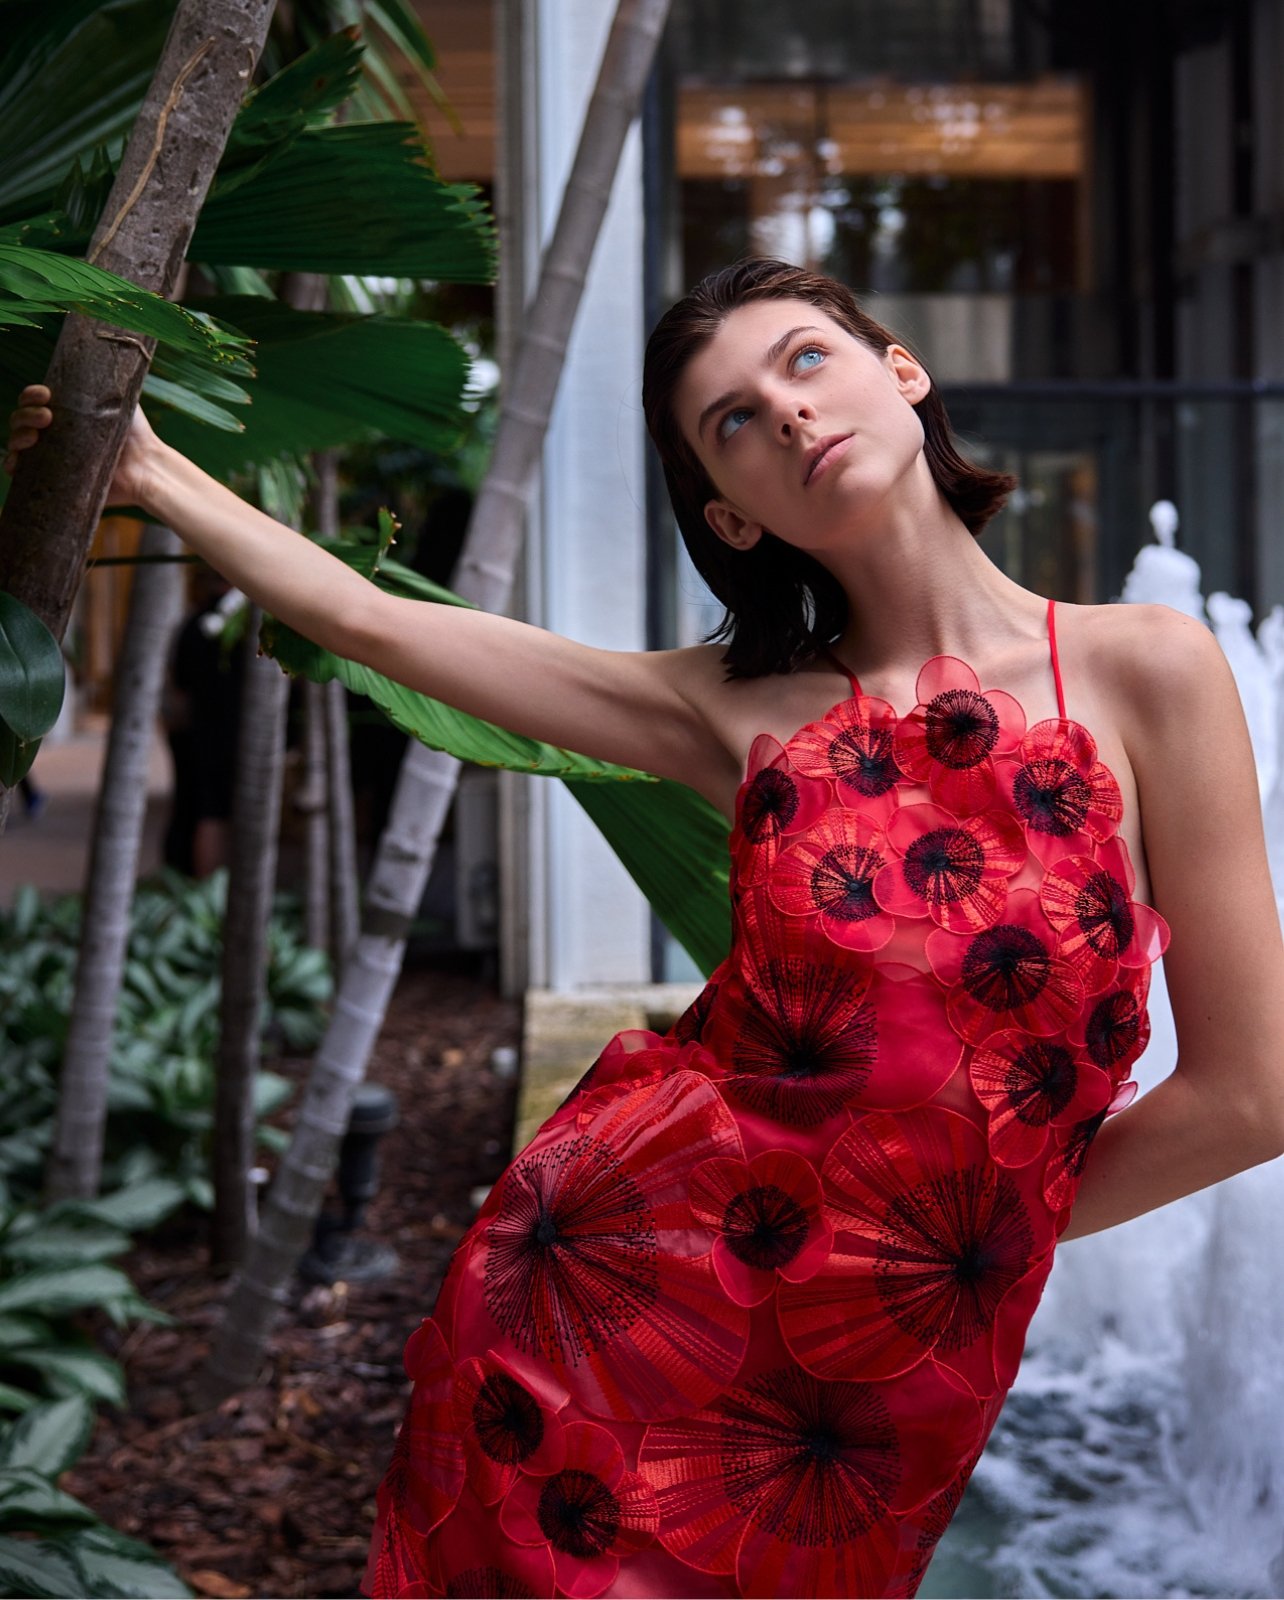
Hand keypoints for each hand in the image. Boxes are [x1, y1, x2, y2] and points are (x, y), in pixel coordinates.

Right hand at [4, 384, 162, 508]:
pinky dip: (13, 464)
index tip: (46, 395)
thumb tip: (98, 352)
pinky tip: (19, 461)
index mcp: (64, 412)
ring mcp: (50, 456)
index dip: (32, 395)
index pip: (34, 399)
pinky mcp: (52, 480)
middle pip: (21, 419)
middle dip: (26, 414)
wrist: (145, 468)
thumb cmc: (136, 434)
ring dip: (17, 436)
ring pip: (16, 442)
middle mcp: (53, 433)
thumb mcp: (120, 400)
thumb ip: (104, 381)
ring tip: (35, 438)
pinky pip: (22, 473)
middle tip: (47, 418)